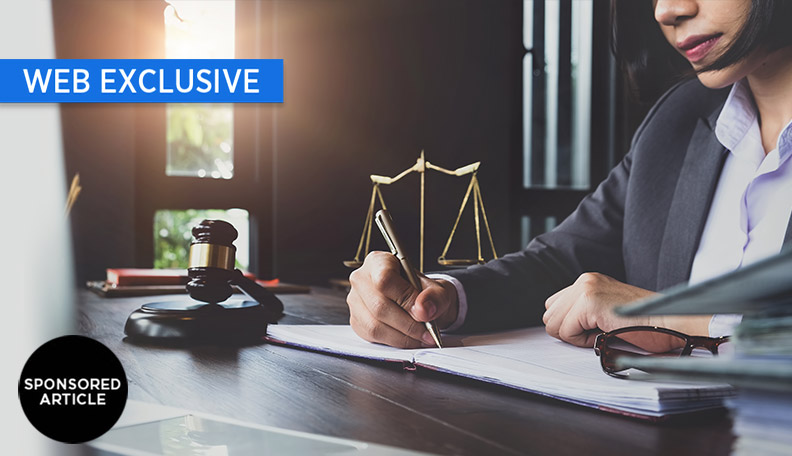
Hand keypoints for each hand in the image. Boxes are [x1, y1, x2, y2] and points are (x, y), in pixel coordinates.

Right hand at [347, 251, 458, 347]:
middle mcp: (361, 279)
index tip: (423, 311)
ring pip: (375, 325)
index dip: (405, 298)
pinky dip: (395, 341)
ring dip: (403, 336)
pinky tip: (409, 339)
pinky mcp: (356, 321)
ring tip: (421, 336)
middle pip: (379, 306)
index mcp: (379, 261)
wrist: (421, 304)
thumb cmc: (426, 293)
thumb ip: (435, 297)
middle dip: (408, 324)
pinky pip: (372, 337)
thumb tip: (423, 310)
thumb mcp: (439, 289)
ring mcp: (355, 301)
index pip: (385, 278)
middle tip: (427, 331)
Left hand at [542, 272, 675, 350]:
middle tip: (598, 333)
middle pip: (549, 315)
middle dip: (569, 331)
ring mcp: (586, 289)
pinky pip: (566, 331)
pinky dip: (583, 341)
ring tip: (602, 332)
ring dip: (576, 336)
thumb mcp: (607, 311)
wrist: (672, 323)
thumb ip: (583, 312)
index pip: (554, 306)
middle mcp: (585, 280)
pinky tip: (605, 333)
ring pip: (554, 324)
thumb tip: (558, 325)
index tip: (594, 329)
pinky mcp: (589, 302)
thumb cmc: (646, 323)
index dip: (570, 325)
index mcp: (588, 281)